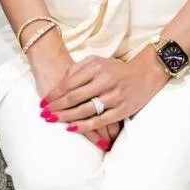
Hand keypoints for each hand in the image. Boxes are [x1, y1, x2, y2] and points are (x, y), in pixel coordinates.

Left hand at [29, 33, 119, 149]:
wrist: (146, 74)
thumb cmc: (117, 69)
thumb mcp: (98, 61)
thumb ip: (79, 68)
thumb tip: (61, 81)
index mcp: (97, 67)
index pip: (70, 82)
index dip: (55, 93)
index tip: (44, 101)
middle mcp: (104, 81)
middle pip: (74, 97)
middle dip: (57, 106)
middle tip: (43, 113)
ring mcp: (113, 96)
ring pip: (84, 110)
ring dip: (66, 116)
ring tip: (52, 120)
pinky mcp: (121, 110)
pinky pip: (99, 121)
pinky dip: (84, 126)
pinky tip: (72, 128)